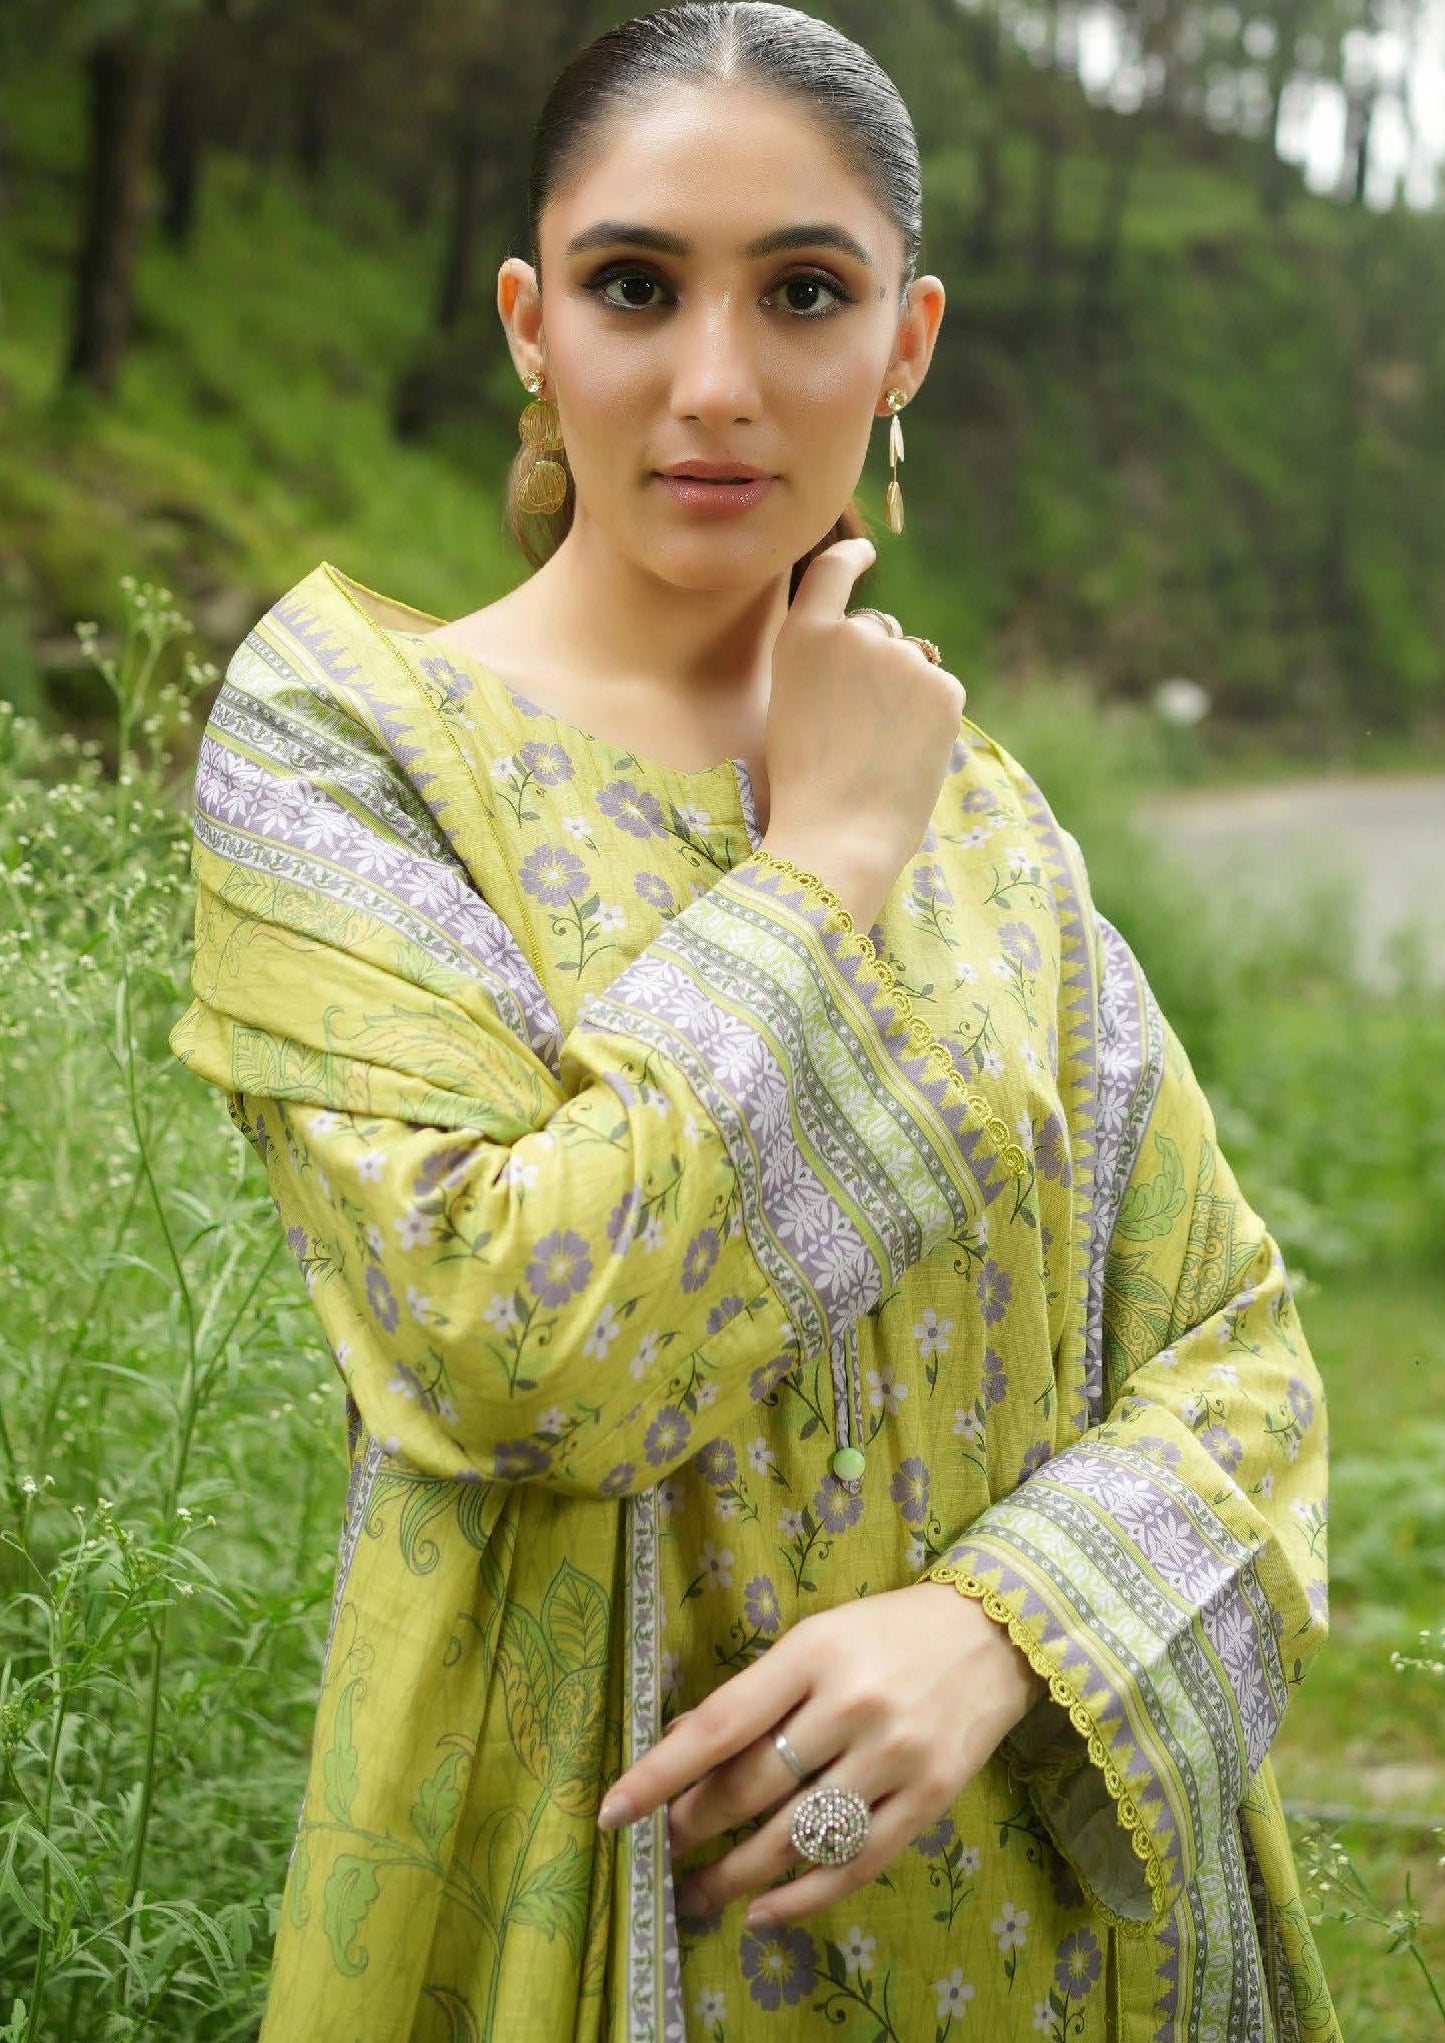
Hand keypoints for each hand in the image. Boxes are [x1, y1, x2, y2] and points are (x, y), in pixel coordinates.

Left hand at [596, 1580, 1045, 1929]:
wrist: (996, 1634)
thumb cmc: (889, 1633)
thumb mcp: (819, 1638)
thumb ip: (758, 1692)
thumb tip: (683, 1747)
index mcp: (815, 1651)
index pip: (719, 1723)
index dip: (659, 1774)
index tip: (613, 1811)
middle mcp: (853, 1705)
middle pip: (753, 1787)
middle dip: (695, 1827)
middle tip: (667, 1849)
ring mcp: (895, 1757)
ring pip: (797, 1837)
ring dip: (736, 1876)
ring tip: (699, 1893)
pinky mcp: (929, 1801)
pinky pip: (853, 1866)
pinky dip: (801, 1899)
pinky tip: (762, 1913)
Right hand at [762, 536, 965, 926]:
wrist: (837, 833)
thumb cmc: (804, 787)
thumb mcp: (792, 706)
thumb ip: (826, 666)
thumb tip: (878, 649)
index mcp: (804, 638)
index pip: (832, 572)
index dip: (852, 558)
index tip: (868, 553)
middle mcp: (854, 633)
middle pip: (877, 633)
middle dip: (877, 669)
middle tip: (859, 731)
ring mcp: (902, 656)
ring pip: (912, 666)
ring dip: (904, 697)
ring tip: (879, 752)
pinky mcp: (943, 684)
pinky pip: (941, 692)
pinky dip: (931, 721)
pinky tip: (906, 756)